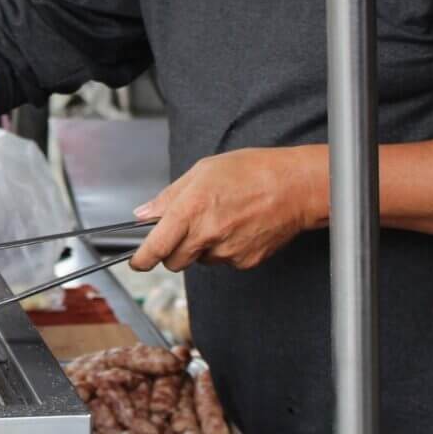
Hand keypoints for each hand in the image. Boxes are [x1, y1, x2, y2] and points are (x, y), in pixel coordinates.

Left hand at [130, 146, 326, 271]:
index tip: (137, 262)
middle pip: (174, 262)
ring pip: (200, 260)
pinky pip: (223, 260)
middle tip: (183, 231)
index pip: (156, 247)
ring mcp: (227, 252)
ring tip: (220, 219)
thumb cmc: (251, 172)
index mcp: (190, 210)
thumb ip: (169, 196)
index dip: (142, 259)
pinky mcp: (245, 262)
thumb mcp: (201, 171)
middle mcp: (207, 235)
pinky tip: (237, 227)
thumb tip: (144, 213)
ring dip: (200, 247)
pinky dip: (223, 248)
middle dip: (171, 251)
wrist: (295, 187)